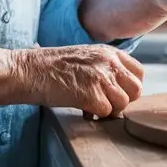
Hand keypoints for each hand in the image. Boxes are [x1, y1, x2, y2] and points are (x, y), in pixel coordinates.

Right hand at [15, 45, 144, 118]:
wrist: (28, 70)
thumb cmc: (51, 66)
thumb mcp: (84, 57)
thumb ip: (105, 68)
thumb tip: (120, 89)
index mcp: (107, 52)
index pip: (138, 72)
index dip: (129, 87)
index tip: (116, 92)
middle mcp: (108, 62)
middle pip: (136, 90)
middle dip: (123, 100)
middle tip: (105, 103)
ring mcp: (100, 78)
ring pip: (123, 104)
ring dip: (108, 110)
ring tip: (90, 106)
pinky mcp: (91, 94)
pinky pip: (106, 112)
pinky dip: (96, 115)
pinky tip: (82, 109)